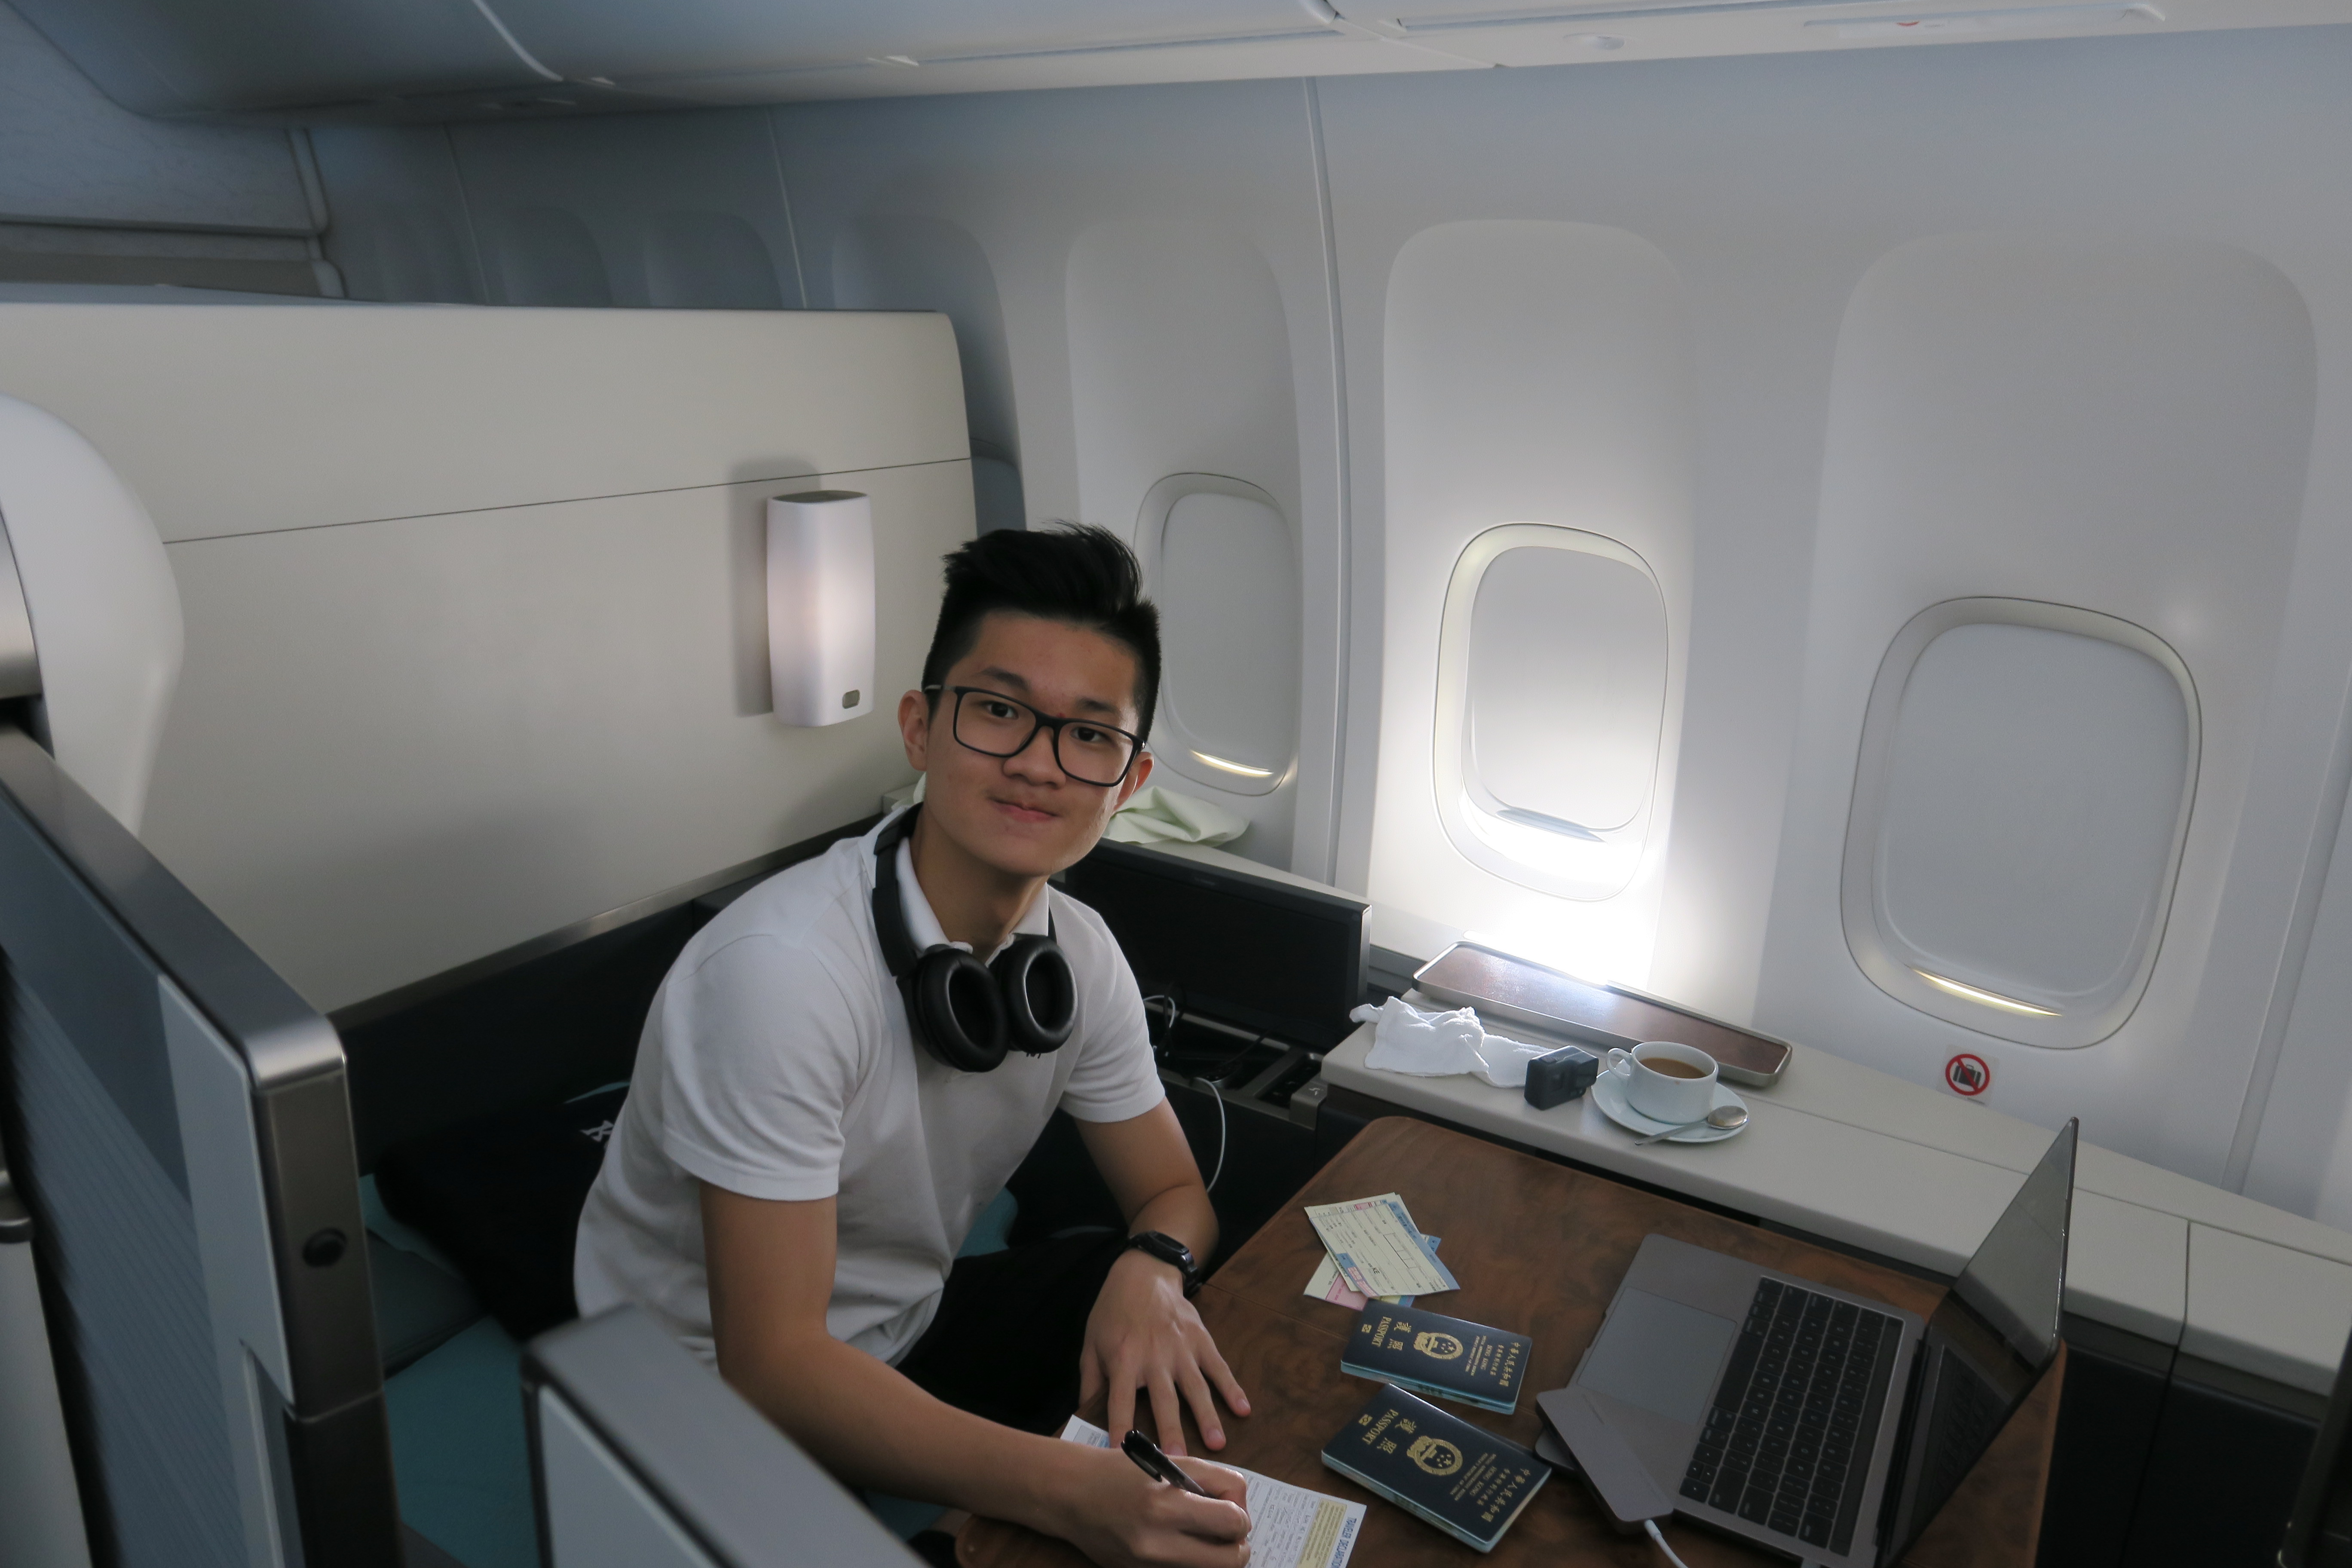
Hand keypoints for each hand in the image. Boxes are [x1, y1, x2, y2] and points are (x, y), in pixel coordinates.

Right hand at [1044, 1445, 1251, 1567]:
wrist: (1070, 1496)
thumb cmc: (1118, 1472)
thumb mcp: (1168, 1463)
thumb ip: (1213, 1480)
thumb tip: (1241, 1506)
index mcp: (1165, 1508)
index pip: (1233, 1523)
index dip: (1241, 1514)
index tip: (1230, 1507)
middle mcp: (1158, 1546)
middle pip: (1231, 1562)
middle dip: (1238, 1544)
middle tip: (1227, 1529)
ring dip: (1216, 1556)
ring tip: (1203, 1535)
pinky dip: (1193, 1563)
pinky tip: (1182, 1544)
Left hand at [1081, 1250, 1250, 1455]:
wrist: (1143, 1274)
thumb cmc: (1112, 1313)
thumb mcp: (1091, 1344)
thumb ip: (1089, 1382)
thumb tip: (1083, 1418)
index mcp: (1123, 1360)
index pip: (1120, 1401)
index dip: (1120, 1429)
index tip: (1122, 1456)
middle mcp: (1154, 1357)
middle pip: (1163, 1400)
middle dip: (1170, 1431)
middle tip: (1178, 1460)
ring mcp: (1181, 1348)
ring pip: (1196, 1388)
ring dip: (1206, 1417)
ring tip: (1216, 1445)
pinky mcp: (1201, 1340)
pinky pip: (1219, 1367)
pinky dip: (1232, 1388)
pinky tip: (1243, 1409)